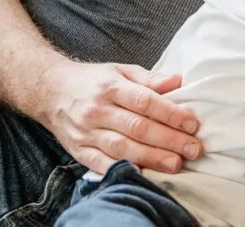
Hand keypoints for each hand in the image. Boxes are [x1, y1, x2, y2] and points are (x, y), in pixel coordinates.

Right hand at [36, 60, 200, 174]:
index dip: (170, 113)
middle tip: (193, 149)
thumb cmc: (94, 81)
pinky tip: (143, 174)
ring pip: (122, 148)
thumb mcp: (121, 70)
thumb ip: (150, 78)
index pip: (145, 102)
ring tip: (176, 164)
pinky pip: (101, 164)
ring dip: (152, 158)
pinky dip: (122, 170)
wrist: (50, 91)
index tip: (192, 124)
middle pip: (137, 128)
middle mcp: (98, 110)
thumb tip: (177, 81)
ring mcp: (86, 132)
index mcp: (111, 87)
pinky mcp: (78, 150)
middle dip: (169, 140)